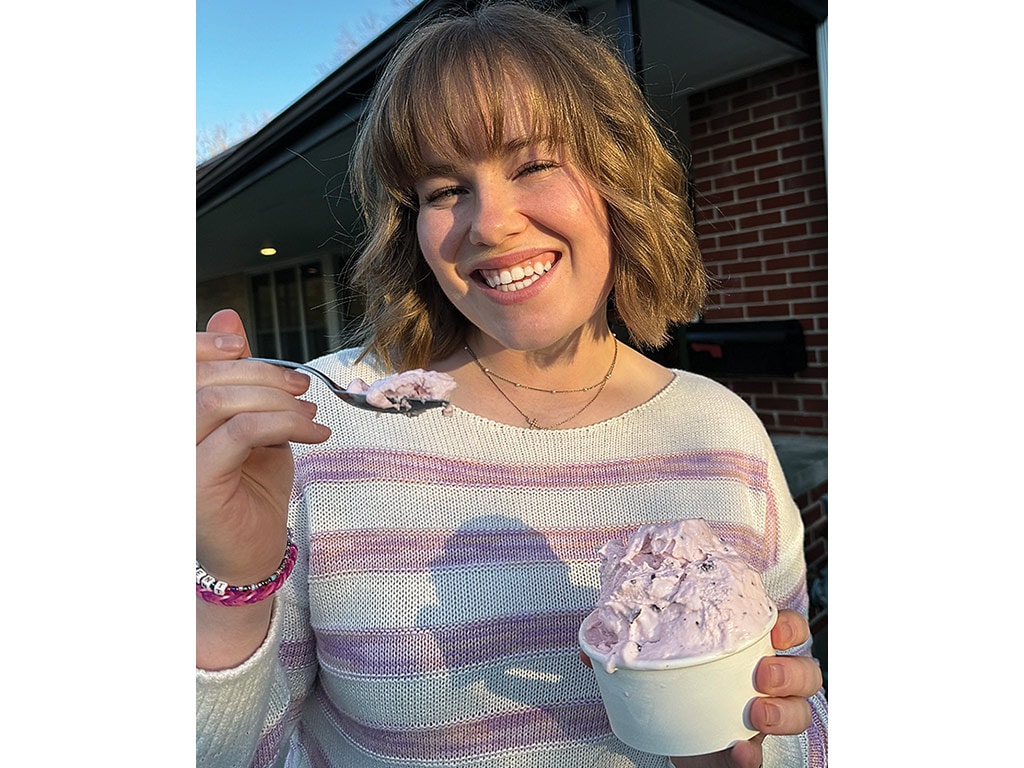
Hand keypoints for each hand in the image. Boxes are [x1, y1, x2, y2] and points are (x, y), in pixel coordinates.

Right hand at [196, 309, 329, 591]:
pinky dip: (284, 424)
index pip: (171, 366)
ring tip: (309, 412)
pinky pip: (241, 433)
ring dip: (275, 399)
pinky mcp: (195, 484)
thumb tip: (227, 315)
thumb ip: (235, 372)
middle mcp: (160, 439)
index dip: (201, 344)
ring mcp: (172, 462)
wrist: (256, 549)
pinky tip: (314, 433)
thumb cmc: (250, 484)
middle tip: (301, 385)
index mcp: (168, 419)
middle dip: (260, 373)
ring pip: (218, 402)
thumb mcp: (248, 417)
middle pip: (202, 380)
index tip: (241, 344)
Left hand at [669, 609, 822, 767]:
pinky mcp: (748, 752)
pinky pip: (758, 757)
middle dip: (793, 674)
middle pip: (806, 673)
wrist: (671, 730)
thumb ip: (692, 632)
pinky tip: (741, 750)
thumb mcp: (688, 649)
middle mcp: (770, 683)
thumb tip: (673, 608)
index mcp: (758, 651)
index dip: (792, 629)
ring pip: (799, 714)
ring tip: (759, 714)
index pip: (792, 631)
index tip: (777, 634)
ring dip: (785, 714)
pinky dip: (751, 755)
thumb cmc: (685, 681)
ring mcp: (765, 718)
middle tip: (764, 676)